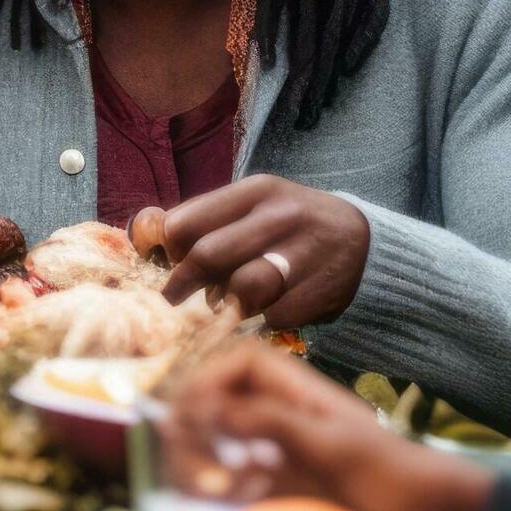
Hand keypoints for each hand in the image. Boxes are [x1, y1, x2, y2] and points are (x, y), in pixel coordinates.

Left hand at [158, 175, 370, 327]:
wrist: (365, 243)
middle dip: (183, 283)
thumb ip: (207, 218)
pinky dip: (262, 319)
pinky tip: (266, 309)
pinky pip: (273, 316)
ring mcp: (305, 254)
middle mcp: (282, 216)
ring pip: (242, 289)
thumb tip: (145, 229)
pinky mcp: (322, 291)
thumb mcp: (256, 207)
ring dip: (225, 303)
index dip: (168, 249)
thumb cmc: (291, 227)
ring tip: (224, 302)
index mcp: (258, 191)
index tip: (165, 262)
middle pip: (210, 256)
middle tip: (174, 298)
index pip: (188, 221)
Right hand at [163, 340, 490, 510]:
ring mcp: (276, 454)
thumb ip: (271, 421)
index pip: (242, 363)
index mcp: (297, 393)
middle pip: (220, 401)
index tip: (193, 409)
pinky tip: (222, 502)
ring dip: (200, 457)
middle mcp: (281, 418)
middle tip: (186, 450)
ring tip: (203, 482)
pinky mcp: (275, 492)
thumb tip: (210, 408)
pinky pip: (231, 482)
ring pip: (218, 442)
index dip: (211, 376)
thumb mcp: (330, 444)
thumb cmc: (386, 475)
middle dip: (195, 421)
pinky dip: (217, 489)